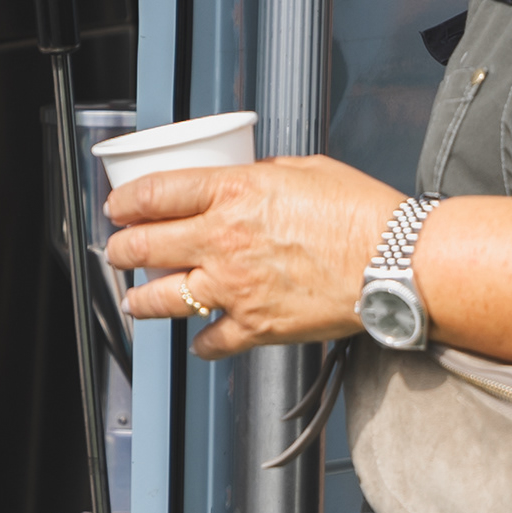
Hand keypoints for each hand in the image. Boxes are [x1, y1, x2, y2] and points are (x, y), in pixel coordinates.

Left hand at [103, 155, 400, 362]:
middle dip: (119, 249)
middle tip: (117, 250)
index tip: (117, 207)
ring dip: (140, 300)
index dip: (125, 201)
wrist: (394, 263)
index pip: (154, 193)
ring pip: (161, 299)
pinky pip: (210, 342)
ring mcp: (235, 288)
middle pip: (144, 246)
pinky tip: (199, 338)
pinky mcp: (255, 326)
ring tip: (135, 300)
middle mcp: (223, 240)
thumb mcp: (304, 170)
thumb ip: (261, 176)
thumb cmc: (360, 213)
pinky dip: (201, 343)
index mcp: (233, 193)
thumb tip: (243, 179)